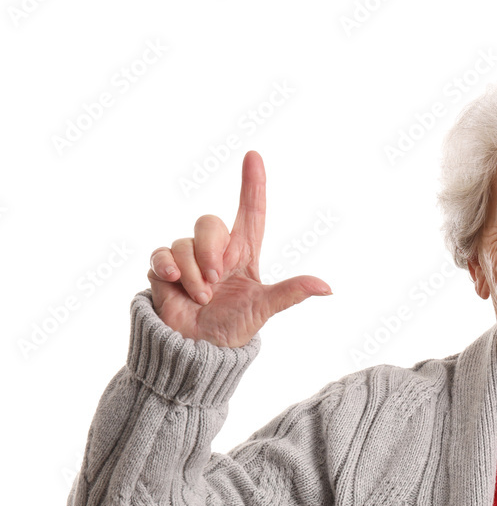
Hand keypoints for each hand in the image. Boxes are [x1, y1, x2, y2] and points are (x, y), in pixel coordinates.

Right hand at [147, 150, 330, 347]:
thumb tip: (327, 288)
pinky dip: (168, 269)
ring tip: (201, 297)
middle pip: (210, 223)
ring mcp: (188, 259)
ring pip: (183, 242)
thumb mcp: (263, 308)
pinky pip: (161, 254)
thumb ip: (291, 293)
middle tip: (216, 281)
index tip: (254, 156)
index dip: (252, 184)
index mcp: (243, 254)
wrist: (196, 349)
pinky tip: (174, 284)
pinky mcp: (164, 270)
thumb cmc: (232, 328)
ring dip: (193, 273)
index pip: (250, 211)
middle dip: (211, 251)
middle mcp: (215, 251)